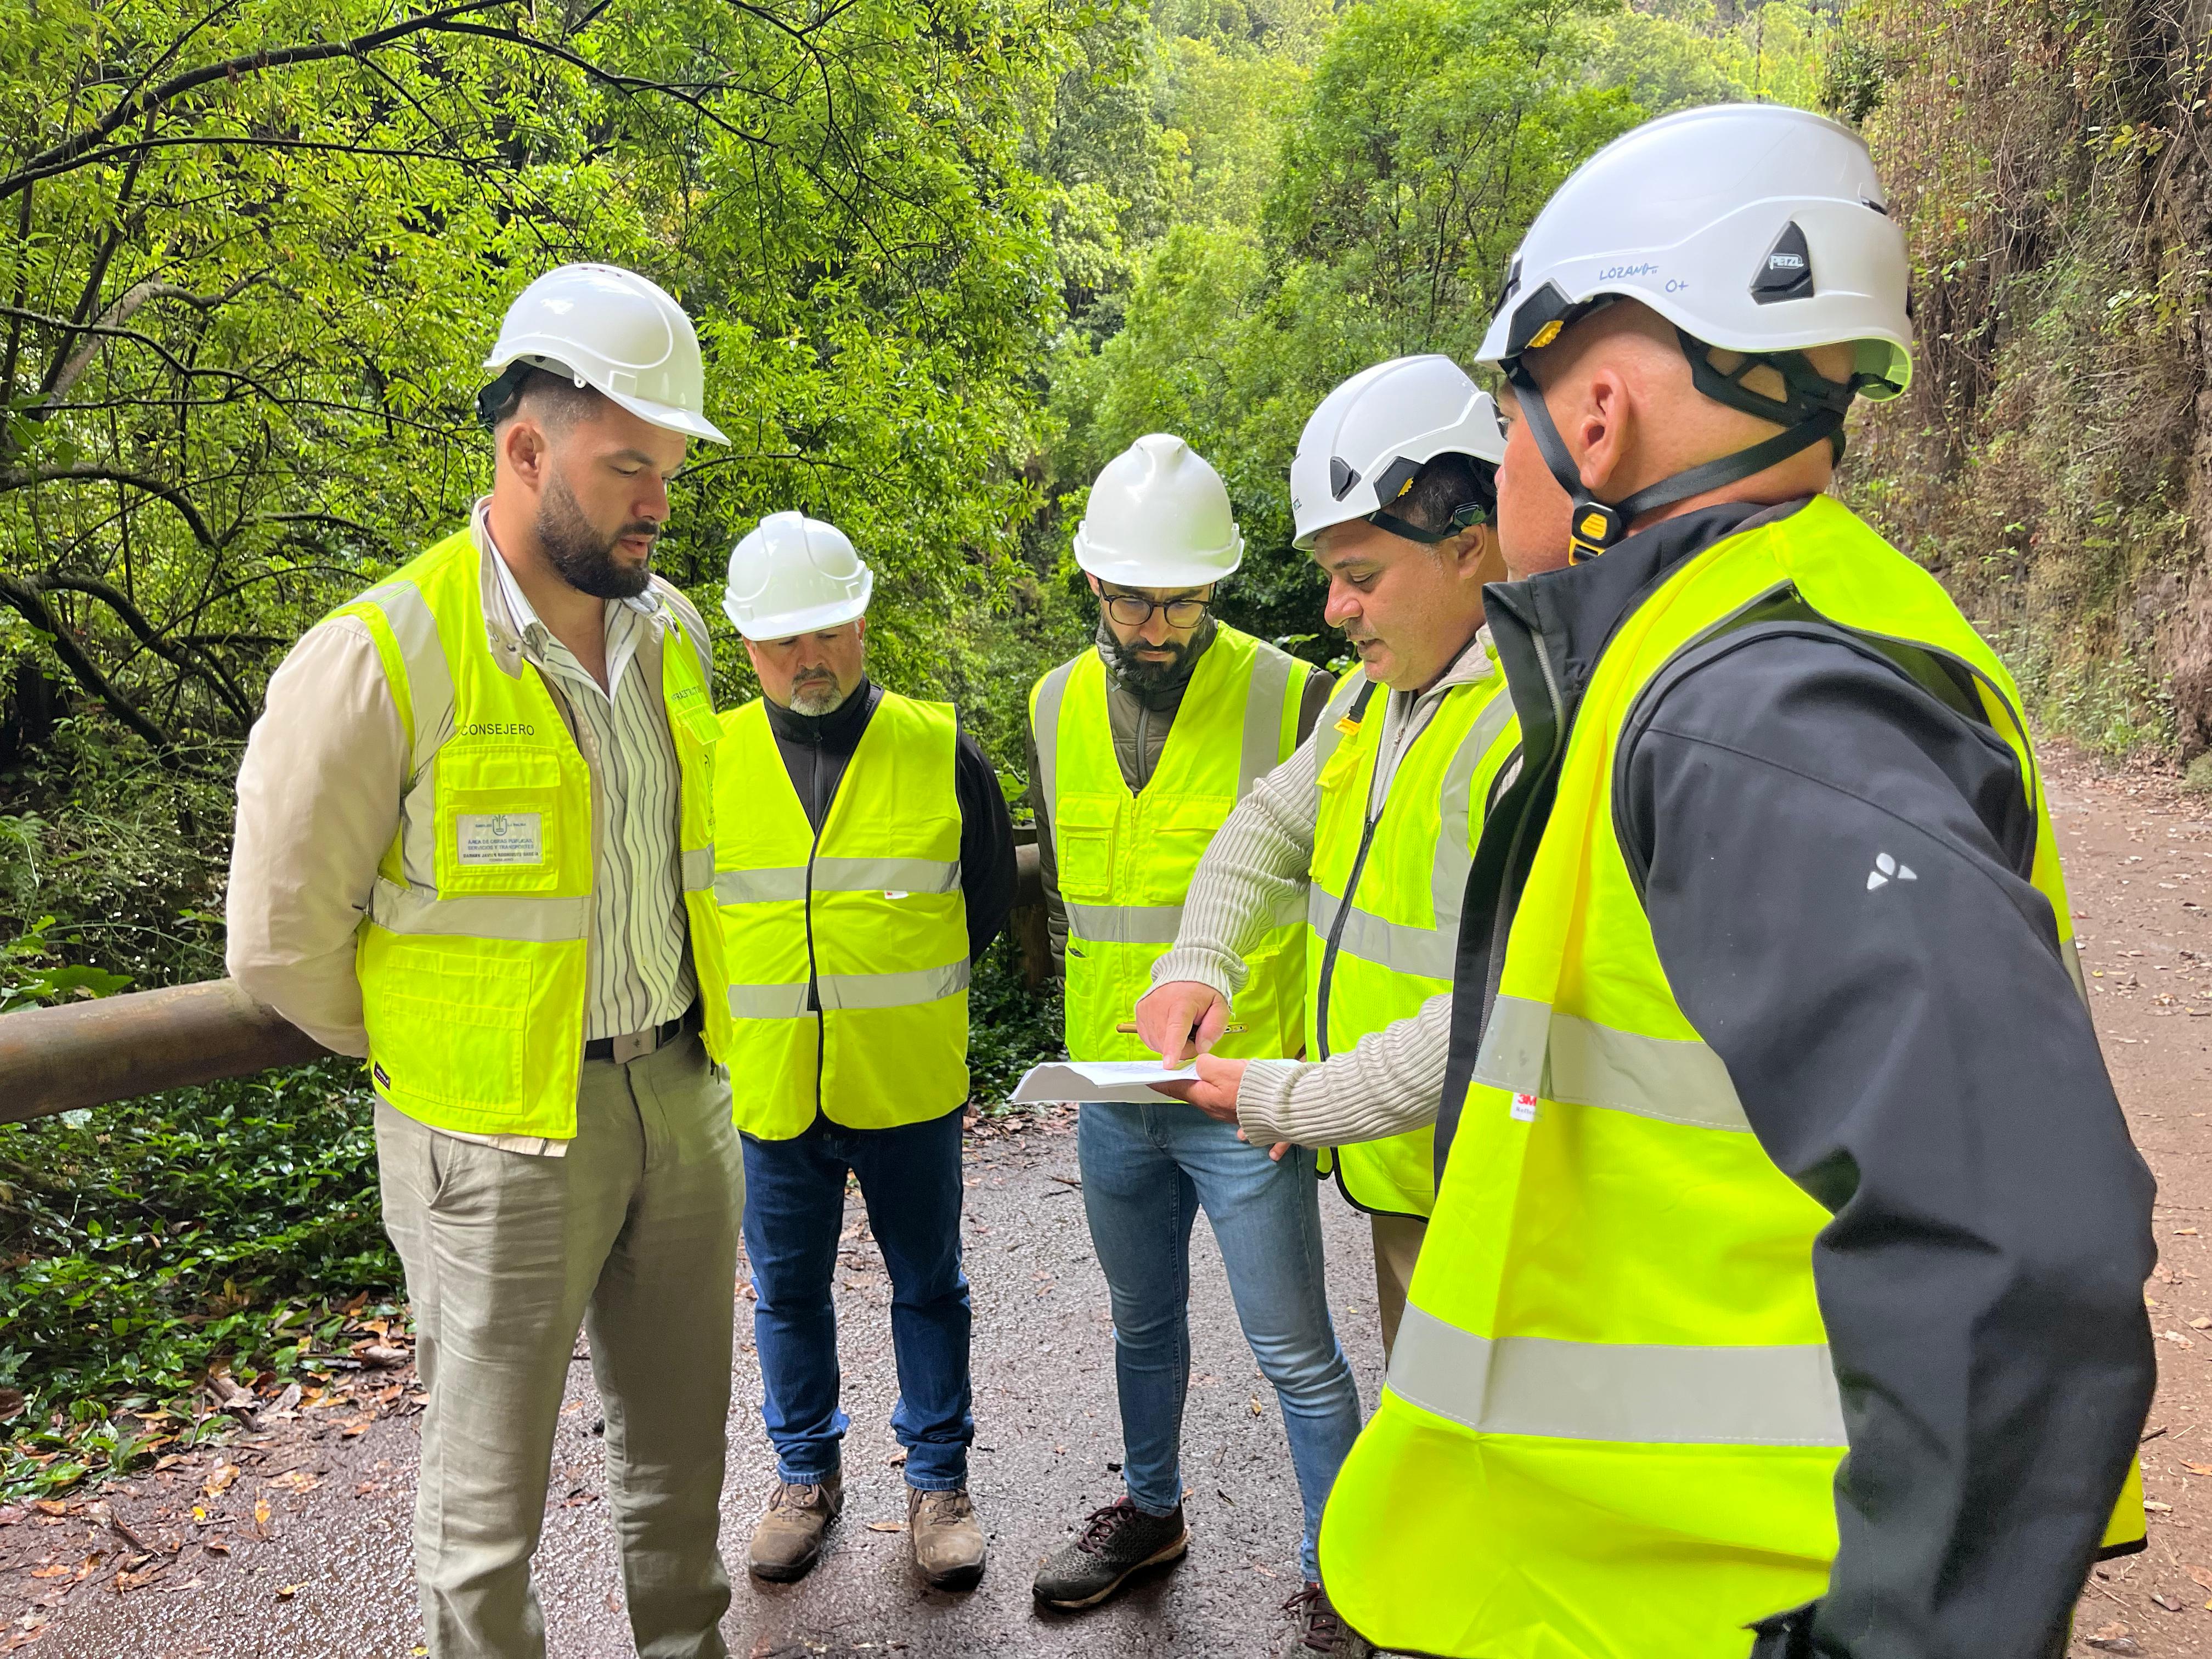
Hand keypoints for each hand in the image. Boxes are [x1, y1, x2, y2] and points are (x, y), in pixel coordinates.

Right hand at [1135, 980, 1228, 1064]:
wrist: (1185, 972)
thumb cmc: (1202, 991)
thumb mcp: (1219, 1006)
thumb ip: (1214, 1028)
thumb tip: (1201, 1048)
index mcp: (1181, 1004)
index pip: (1176, 1029)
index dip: (1172, 1049)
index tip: (1168, 1064)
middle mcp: (1159, 1006)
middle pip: (1168, 1043)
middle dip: (1185, 1046)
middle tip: (1194, 1029)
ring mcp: (1146, 1010)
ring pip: (1158, 1044)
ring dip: (1171, 1042)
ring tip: (1181, 1024)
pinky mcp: (1139, 1013)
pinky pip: (1150, 1039)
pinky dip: (1161, 1038)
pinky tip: (1169, 1026)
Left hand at [1152, 1057, 1291, 1159]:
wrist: (1285, 1107)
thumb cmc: (1252, 1087)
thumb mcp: (1223, 1068)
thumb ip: (1206, 1065)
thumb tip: (1200, 1065)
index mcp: (1206, 1099)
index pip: (1178, 1089)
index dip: (1163, 1083)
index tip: (1150, 1080)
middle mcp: (1217, 1112)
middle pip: (1200, 1097)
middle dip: (1191, 1087)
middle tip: (1182, 1076)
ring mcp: (1235, 1119)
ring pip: (1220, 1107)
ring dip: (1215, 1097)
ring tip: (1214, 1087)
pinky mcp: (1254, 1123)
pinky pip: (1245, 1124)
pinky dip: (1242, 1126)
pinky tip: (1242, 1132)